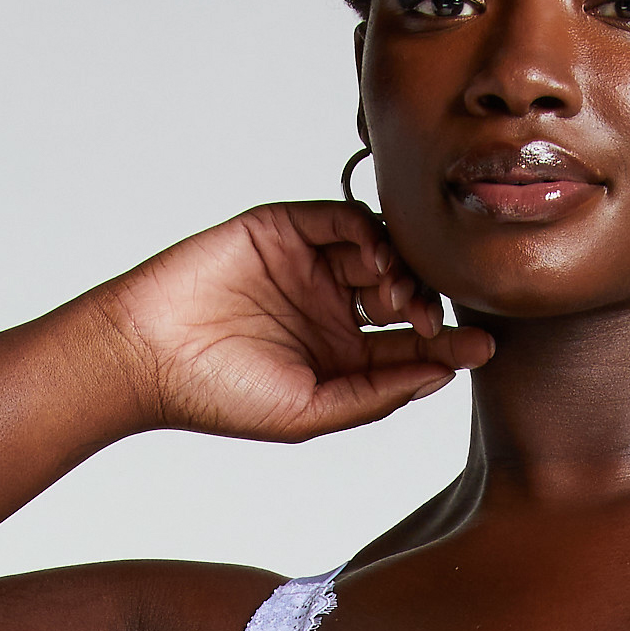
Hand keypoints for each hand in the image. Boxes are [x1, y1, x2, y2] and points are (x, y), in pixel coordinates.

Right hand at [88, 202, 493, 443]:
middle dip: (430, 305)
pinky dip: (369, 232)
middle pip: (407, 295)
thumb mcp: (309, 411)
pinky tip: (377, 261)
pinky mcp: (286, 229)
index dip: (449, 346)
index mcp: (343, 358)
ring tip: (398, 298)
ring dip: (404, 270)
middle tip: (432, 320)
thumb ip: (375, 395)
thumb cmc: (219, 396)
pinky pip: (342, 218)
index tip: (483, 349)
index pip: (411, 347)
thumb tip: (440, 377)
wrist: (147, 355)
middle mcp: (334, 309)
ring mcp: (312, 266)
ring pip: (383, 254)